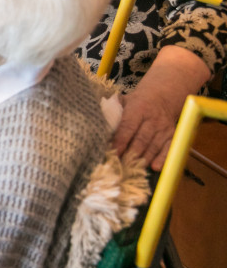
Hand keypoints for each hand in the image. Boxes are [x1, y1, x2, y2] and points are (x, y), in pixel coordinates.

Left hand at [113, 46, 209, 169]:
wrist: (162, 96)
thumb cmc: (137, 102)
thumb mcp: (124, 101)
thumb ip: (112, 110)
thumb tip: (94, 120)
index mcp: (138, 109)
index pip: (127, 127)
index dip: (120, 141)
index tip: (112, 153)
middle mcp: (152, 119)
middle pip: (141, 139)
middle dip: (130, 154)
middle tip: (120, 166)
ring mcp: (163, 128)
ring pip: (153, 146)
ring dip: (142, 159)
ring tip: (132, 170)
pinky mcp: (172, 135)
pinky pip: (169, 148)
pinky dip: (163, 159)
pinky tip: (155, 168)